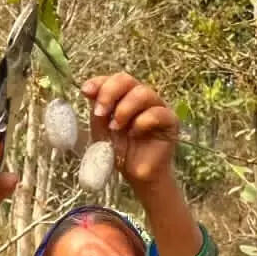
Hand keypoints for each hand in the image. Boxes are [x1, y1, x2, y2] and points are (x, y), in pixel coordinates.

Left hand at [81, 73, 179, 191]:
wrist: (137, 175)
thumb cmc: (120, 151)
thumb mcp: (101, 130)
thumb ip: (97, 110)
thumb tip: (87, 89)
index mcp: (123, 97)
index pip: (113, 80)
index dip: (99, 82)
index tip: (86, 91)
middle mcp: (140, 98)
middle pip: (126, 80)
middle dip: (109, 93)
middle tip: (100, 112)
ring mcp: (157, 107)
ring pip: (143, 93)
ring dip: (125, 109)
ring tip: (116, 127)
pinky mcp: (170, 121)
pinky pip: (159, 112)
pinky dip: (143, 121)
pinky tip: (135, 134)